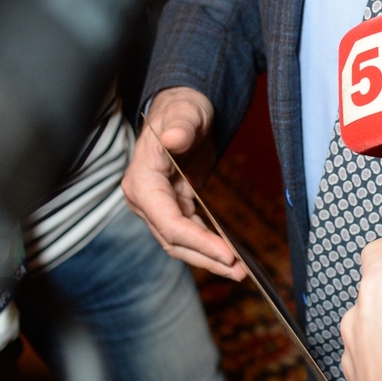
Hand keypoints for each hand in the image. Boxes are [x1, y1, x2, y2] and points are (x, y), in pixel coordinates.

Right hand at [122, 86, 245, 279]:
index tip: (226, 253)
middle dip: (206, 257)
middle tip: (238, 270)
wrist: (184, 110)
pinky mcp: (172, 207)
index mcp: (142, 180)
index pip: (168, 222)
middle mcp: (145, 199)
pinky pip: (189, 233)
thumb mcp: (186, 112)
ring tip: (239, 271)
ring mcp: (157, 205)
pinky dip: (208, 245)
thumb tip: (173, 138)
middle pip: (174, 240)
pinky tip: (229, 255)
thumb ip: (181, 126)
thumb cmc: (183, 109)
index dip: (197, 241)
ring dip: (208, 258)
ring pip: (181, 243)